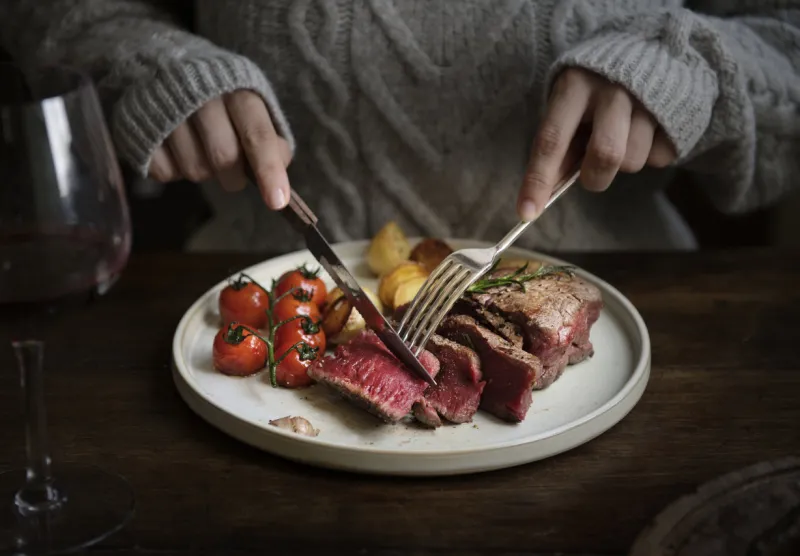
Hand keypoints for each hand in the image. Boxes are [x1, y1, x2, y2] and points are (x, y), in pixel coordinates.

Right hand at [148, 90, 291, 209]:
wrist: (161, 59)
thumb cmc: (218, 94)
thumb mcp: (251, 103)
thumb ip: (268, 135)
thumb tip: (279, 166)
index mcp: (236, 89)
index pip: (257, 135)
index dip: (269, 170)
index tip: (278, 202)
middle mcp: (201, 96)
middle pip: (224, 158)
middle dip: (234, 177)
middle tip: (232, 173)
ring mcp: (167, 110)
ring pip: (195, 170)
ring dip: (205, 173)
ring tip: (200, 150)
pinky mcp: (140, 127)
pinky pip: (165, 172)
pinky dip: (175, 171)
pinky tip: (176, 149)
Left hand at [518, 68, 676, 220]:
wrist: (649, 50)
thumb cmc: (594, 89)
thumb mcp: (569, 105)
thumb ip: (560, 144)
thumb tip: (546, 191)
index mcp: (575, 85)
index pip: (552, 140)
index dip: (538, 179)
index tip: (526, 213)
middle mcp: (613, 89)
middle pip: (605, 155)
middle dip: (595, 178)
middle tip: (592, 173)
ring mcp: (649, 98)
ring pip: (633, 161)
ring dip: (623, 163)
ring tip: (622, 136)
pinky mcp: (677, 110)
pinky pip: (659, 157)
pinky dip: (649, 154)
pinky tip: (645, 130)